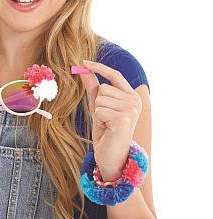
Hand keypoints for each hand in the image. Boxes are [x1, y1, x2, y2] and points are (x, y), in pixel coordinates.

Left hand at [79, 60, 141, 180]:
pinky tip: (108, 129)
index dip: (99, 68)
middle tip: (105, 119)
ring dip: (98, 113)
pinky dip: (99, 120)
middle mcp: (135, 100)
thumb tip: (83, 69)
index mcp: (131, 96)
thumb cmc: (106, 131)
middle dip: (97, 104)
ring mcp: (131, 109)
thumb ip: (93, 87)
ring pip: (100, 99)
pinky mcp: (124, 118)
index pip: (115, 75)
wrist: (111, 156)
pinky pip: (99, 110)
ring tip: (107, 124)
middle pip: (103, 88)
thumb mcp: (98, 106)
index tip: (83, 62)